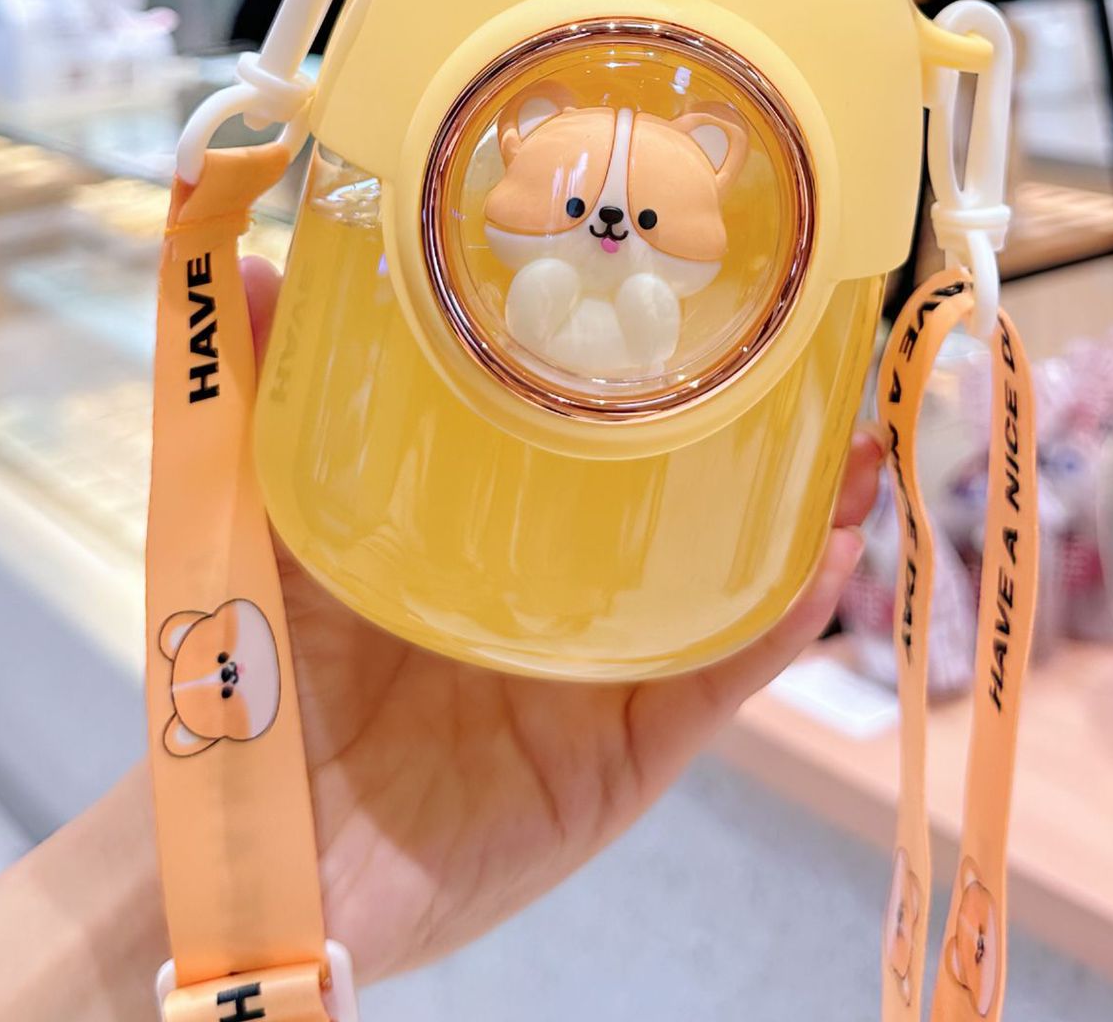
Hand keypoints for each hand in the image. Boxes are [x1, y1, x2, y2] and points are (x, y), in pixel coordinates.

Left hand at [242, 256, 880, 984]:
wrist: (254, 846)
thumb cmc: (265, 673)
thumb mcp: (274, 514)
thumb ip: (269, 399)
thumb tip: (259, 267)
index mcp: (495, 531)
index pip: (600, 444)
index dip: (668, 381)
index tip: (723, 303)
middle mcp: (565, 598)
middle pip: (689, 511)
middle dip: (765, 446)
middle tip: (825, 369)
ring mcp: (601, 678)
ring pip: (727, 588)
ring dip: (803, 523)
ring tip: (859, 454)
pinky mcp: (618, 761)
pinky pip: (712, 687)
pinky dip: (774, 629)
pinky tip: (821, 563)